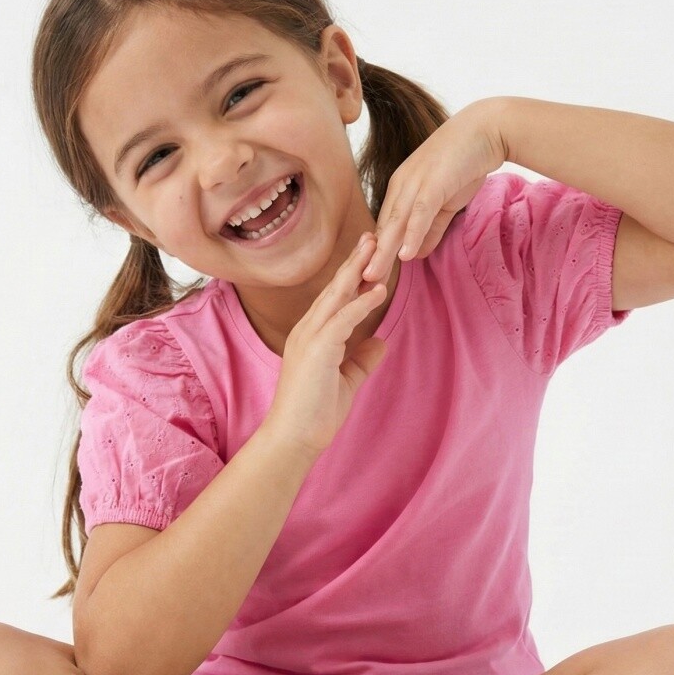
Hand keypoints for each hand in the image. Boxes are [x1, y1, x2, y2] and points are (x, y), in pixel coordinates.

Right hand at [263, 230, 390, 459]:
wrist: (293, 438)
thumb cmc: (314, 414)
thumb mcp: (346, 381)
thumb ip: (361, 360)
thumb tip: (380, 342)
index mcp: (312, 335)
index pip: (335, 298)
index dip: (352, 276)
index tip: (370, 255)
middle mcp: (307, 330)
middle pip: (334, 288)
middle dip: (354, 261)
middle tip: (372, 235)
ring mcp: (310, 338)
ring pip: (336, 296)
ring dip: (357, 271)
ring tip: (376, 249)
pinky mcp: (317, 350)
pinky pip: (342, 320)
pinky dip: (360, 303)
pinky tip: (376, 290)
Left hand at [363, 100, 506, 286]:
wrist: (485, 130)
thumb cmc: (465, 164)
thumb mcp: (445, 202)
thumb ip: (431, 228)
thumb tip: (416, 254)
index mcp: (402, 189)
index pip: (385, 227)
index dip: (375, 253)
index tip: (365, 278)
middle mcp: (402, 185)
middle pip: (384, 228)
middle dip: (370, 258)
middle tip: (358, 285)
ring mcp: (415, 183)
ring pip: (396, 223)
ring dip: (384, 251)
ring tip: (373, 276)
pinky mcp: (434, 183)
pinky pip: (420, 213)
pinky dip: (412, 234)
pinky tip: (407, 255)